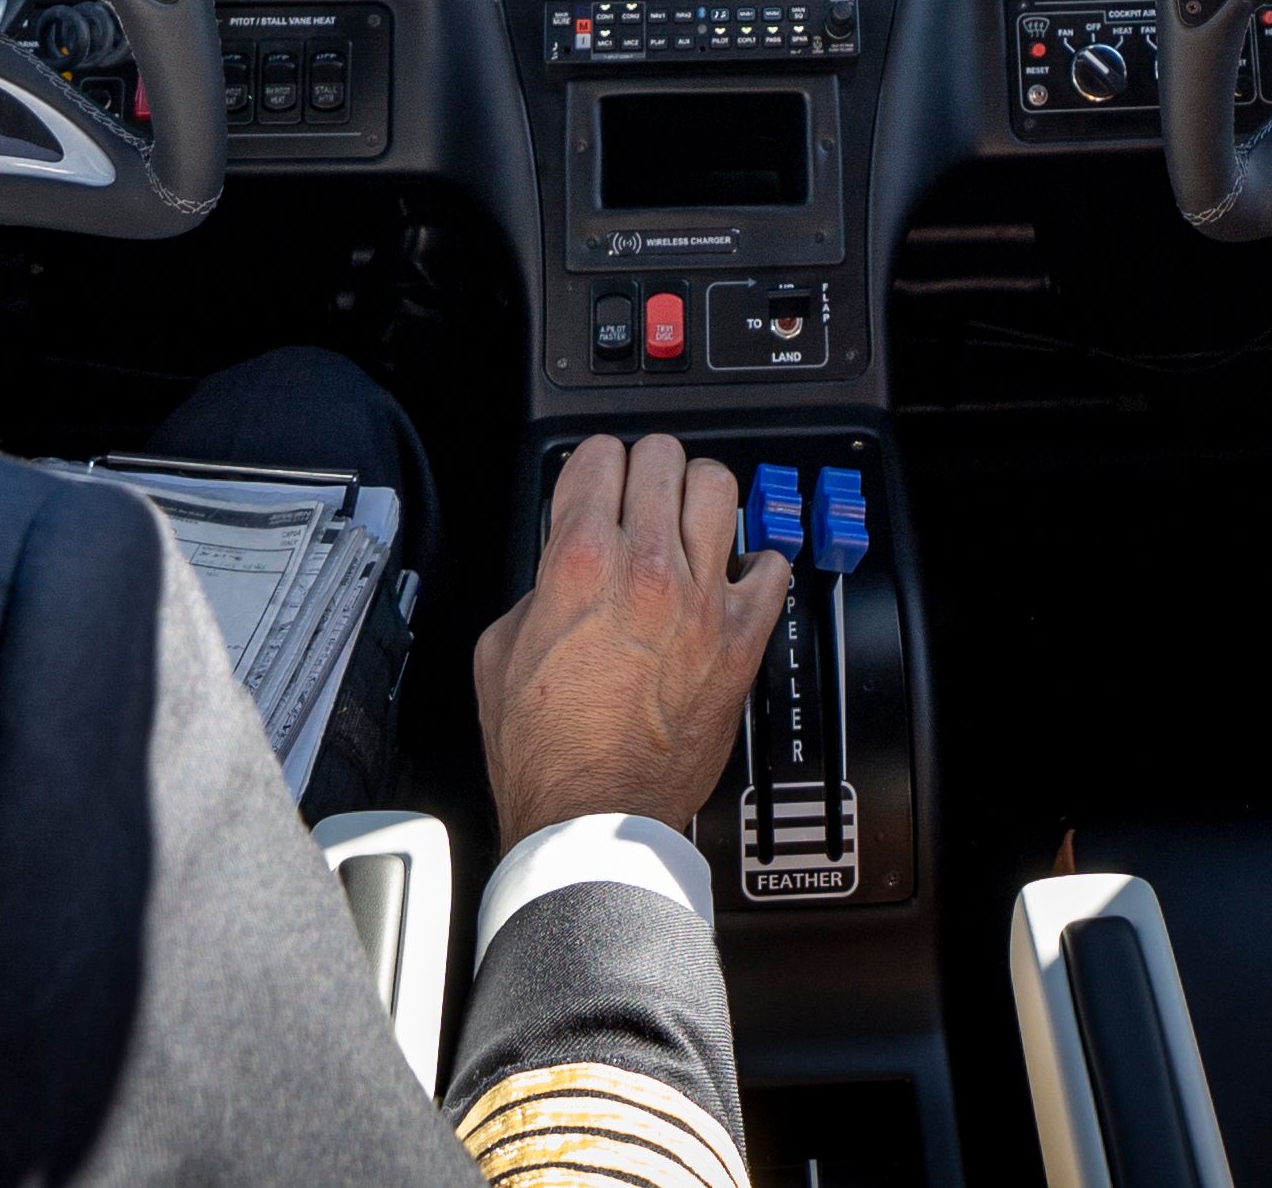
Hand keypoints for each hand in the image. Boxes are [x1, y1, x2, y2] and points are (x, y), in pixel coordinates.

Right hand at [471, 434, 791, 842]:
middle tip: (640, 499)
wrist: (593, 816)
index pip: (598, 455)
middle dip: (645, 471)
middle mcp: (646, 569)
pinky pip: (772, 564)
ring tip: (688, 523)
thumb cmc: (546, 750)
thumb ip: (536, 589)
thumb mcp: (500, 649)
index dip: (592, 467)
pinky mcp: (741, 638)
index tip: (596, 485)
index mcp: (579, 562)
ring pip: (720, 487)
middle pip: (662, 456)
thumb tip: (559, 570)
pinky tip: (729, 580)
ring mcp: (700, 600)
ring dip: (698, 498)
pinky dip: (754, 564)